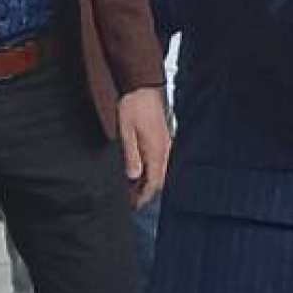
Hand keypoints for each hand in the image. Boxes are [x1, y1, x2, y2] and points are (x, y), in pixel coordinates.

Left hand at [115, 86, 172, 206]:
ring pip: (161, 172)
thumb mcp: (126, 132)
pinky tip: (141, 170)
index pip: (154, 183)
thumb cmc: (134, 106)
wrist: (142, 86)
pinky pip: (160, 162)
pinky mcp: (163, 139)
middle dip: (146, 193)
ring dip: (149, 182)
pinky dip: (151, 170)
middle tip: (132, 200)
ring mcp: (166, 144)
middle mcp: (165, 150)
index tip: (134, 206)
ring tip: (134, 188)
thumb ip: (131, 155)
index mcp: (157, 151)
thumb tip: (133, 176)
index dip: (143, 197)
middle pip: (160, 181)